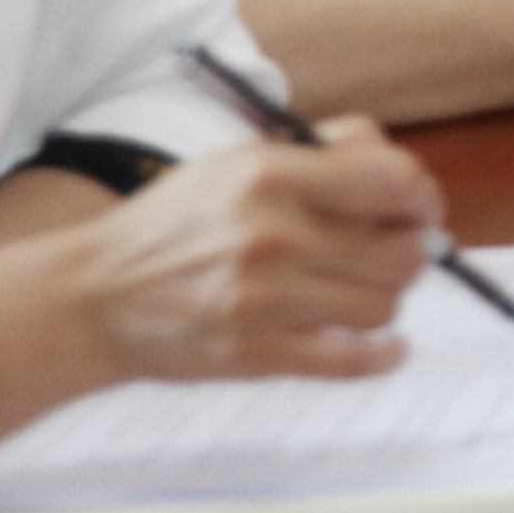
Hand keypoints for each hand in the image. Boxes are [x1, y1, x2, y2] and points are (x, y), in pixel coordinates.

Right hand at [72, 135, 442, 381]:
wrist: (92, 295)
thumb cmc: (175, 222)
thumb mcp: (240, 160)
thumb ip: (325, 151)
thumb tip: (403, 169)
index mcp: (271, 176)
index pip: (393, 180)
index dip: (421, 197)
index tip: (418, 208)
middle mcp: (272, 235)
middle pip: (402, 252)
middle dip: (407, 252)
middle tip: (389, 253)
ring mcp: (263, 300)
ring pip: (383, 307)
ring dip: (382, 300)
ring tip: (355, 291)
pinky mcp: (255, 354)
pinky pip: (352, 361)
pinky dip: (382, 357)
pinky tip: (388, 348)